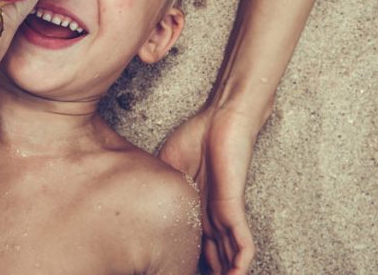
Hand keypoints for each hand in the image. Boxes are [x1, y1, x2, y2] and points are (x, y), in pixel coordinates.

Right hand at [157, 106, 259, 273]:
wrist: (219, 118)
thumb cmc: (196, 137)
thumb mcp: (166, 167)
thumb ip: (157, 187)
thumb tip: (134, 198)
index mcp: (195, 208)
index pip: (193, 244)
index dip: (187, 262)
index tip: (172, 269)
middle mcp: (212, 215)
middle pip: (212, 255)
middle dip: (209, 272)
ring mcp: (225, 211)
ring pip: (229, 254)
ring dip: (226, 273)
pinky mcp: (234, 205)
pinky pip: (243, 241)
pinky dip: (241, 261)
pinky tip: (237, 274)